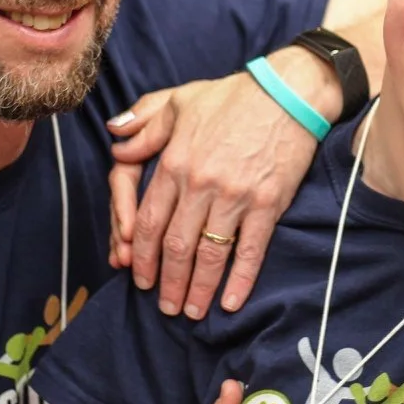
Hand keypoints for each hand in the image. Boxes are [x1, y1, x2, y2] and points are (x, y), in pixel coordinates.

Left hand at [107, 53, 332, 317]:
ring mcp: (235, 196)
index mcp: (175, 161)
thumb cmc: (233, 96)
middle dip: (166, 281)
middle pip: (175, 245)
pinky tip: (230, 302)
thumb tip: (115, 139)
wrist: (289, 92)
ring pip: (208, 254)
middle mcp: (200, 183)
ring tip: (191, 311)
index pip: (149, 220)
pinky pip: (250, 250)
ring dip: (197, 288)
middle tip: (164, 306)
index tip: (139, 277)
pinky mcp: (267, 203)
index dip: (141, 255)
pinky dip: (238, 280)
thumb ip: (144, 123)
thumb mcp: (181, 100)